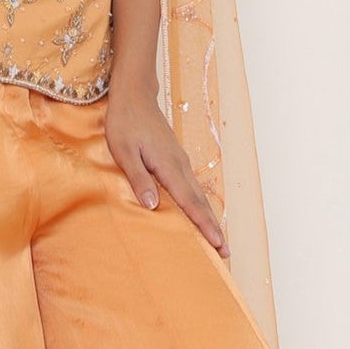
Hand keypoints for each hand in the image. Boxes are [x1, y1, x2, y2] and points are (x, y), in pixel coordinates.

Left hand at [105, 78, 227, 254]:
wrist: (134, 95)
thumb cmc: (125, 122)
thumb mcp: (124, 151)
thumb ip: (139, 178)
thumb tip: (153, 206)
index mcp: (168, 167)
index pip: (190, 202)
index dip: (204, 225)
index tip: (218, 244)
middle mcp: (180, 166)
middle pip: (200, 202)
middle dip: (213, 228)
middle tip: (225, 253)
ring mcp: (180, 161)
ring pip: (198, 195)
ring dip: (208, 217)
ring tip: (217, 239)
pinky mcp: (176, 159)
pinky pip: (191, 187)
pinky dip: (199, 204)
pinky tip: (199, 213)